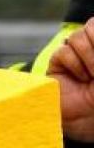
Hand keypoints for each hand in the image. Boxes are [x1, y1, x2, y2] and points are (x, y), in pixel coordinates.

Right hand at [48, 19, 93, 142]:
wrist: (89, 121)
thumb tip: (90, 28)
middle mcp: (92, 51)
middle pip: (90, 26)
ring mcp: (74, 58)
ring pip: (77, 37)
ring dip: (88, 56)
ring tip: (92, 75)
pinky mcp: (57, 67)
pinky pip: (63, 52)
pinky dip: (74, 64)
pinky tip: (80, 79)